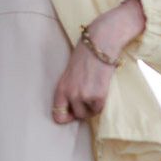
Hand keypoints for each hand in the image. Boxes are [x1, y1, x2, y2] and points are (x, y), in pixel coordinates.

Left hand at [52, 0, 145, 123]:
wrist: (100, 43)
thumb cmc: (86, 55)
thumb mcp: (70, 73)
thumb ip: (70, 89)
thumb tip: (74, 108)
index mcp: (61, 88)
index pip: (58, 115)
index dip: (66, 117)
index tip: (73, 113)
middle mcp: (70, 94)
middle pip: (77, 115)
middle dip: (84, 110)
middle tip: (89, 97)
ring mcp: (84, 96)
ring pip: (89, 113)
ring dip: (93, 106)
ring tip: (95, 90)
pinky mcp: (98, 96)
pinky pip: (99, 109)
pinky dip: (102, 102)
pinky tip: (102, 89)